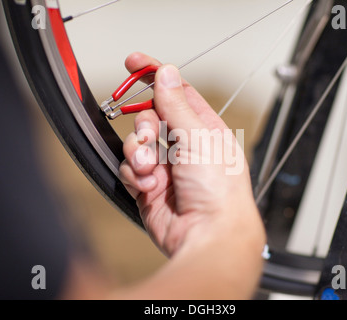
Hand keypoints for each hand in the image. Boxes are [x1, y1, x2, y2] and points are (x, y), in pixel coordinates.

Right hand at [119, 52, 264, 257]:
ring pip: (135, 144)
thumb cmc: (218, 190)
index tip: (134, 62)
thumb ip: (176, 105)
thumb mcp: (199, 137)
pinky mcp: (148, 187)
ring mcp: (165, 167)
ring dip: (138, 153)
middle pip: (150, 118)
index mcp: (203, 129)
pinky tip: (150, 186)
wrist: (207, 233)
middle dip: (145, 125)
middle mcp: (183, 146)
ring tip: (150, 168)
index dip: (155, 76)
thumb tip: (167, 73)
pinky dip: (135, 175)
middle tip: (151, 136)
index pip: (176, 93)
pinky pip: (129, 170)